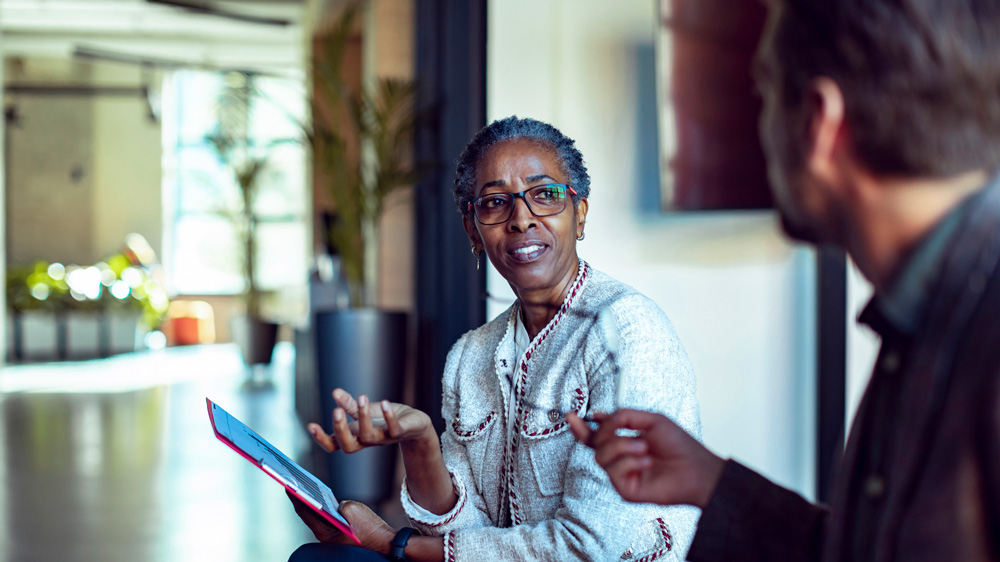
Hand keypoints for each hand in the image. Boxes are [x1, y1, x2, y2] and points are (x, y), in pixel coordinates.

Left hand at [287, 492, 395, 553]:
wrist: (385, 541)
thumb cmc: (370, 529)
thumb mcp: (353, 509)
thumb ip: (340, 503)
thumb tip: (337, 504)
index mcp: (324, 531)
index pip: (304, 510)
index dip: (294, 496)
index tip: (286, 483)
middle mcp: (325, 534)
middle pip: (307, 513)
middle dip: (300, 497)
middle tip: (292, 482)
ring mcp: (332, 533)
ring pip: (316, 515)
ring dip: (310, 501)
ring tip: (303, 486)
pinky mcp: (339, 531)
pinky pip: (326, 516)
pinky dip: (321, 506)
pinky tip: (320, 496)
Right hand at [308, 388, 434, 453]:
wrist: (415, 426)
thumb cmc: (386, 419)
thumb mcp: (366, 411)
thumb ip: (350, 405)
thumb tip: (335, 393)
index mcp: (356, 436)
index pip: (334, 444)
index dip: (321, 438)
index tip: (311, 425)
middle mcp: (367, 441)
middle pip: (348, 446)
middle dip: (340, 429)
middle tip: (336, 411)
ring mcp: (383, 438)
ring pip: (369, 436)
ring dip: (364, 416)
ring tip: (362, 397)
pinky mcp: (400, 433)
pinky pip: (394, 429)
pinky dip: (389, 416)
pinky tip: (385, 403)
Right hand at [567, 409, 724, 508]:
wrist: (696, 468)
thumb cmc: (679, 445)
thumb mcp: (651, 420)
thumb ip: (624, 416)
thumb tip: (600, 416)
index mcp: (625, 442)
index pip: (596, 436)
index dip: (582, 427)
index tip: (570, 415)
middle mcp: (620, 459)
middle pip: (594, 444)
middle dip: (606, 432)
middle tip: (624, 429)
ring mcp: (621, 475)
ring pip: (601, 457)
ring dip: (621, 446)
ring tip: (644, 448)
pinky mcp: (625, 490)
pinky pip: (613, 471)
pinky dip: (629, 462)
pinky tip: (646, 462)